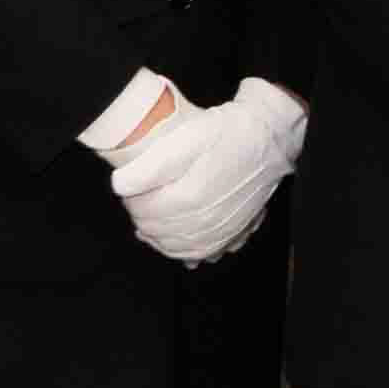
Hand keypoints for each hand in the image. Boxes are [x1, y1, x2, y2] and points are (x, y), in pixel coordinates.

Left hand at [108, 77, 304, 264]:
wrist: (268, 138)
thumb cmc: (230, 133)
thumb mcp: (187, 137)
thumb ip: (150, 164)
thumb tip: (119, 186)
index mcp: (189, 200)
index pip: (142, 210)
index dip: (130, 198)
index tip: (130, 185)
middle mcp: (205, 222)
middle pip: (156, 231)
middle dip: (141, 216)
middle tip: (138, 197)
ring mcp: (220, 232)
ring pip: (175, 248)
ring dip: (157, 237)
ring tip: (149, 220)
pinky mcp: (233, 234)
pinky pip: (201, 254)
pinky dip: (184, 251)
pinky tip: (177, 239)